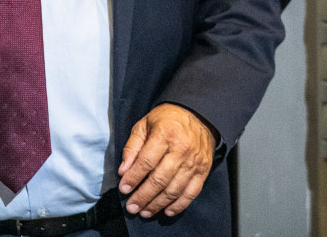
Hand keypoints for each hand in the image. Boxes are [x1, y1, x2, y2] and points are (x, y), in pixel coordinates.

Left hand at [117, 103, 215, 218]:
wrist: (198, 115)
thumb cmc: (167, 120)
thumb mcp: (144, 125)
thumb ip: (132, 147)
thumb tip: (123, 170)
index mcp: (165, 134)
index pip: (146, 161)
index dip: (133, 178)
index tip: (124, 189)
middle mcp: (181, 149)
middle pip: (159, 179)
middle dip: (143, 196)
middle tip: (132, 206)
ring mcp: (194, 162)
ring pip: (174, 189)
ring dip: (158, 204)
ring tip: (145, 211)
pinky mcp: (203, 170)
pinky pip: (191, 192)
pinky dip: (179, 205)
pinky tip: (167, 211)